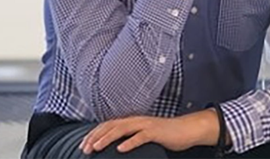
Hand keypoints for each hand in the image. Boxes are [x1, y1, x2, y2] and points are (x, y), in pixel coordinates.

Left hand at [79, 109, 219, 154]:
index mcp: (133, 121)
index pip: (109, 125)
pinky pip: (141, 136)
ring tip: (96, 148)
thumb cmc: (165, 135)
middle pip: (112, 125)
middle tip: (84, 149)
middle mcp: (137, 120)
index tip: (83, 145)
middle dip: (96, 136)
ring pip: (123, 129)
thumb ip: (130, 137)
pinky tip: (121, 149)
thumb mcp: (144, 135)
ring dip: (108, 138)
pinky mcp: (156, 132)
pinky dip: (130, 142)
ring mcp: (147, 125)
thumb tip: (115, 146)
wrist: (186, 130)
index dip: (94, 133)